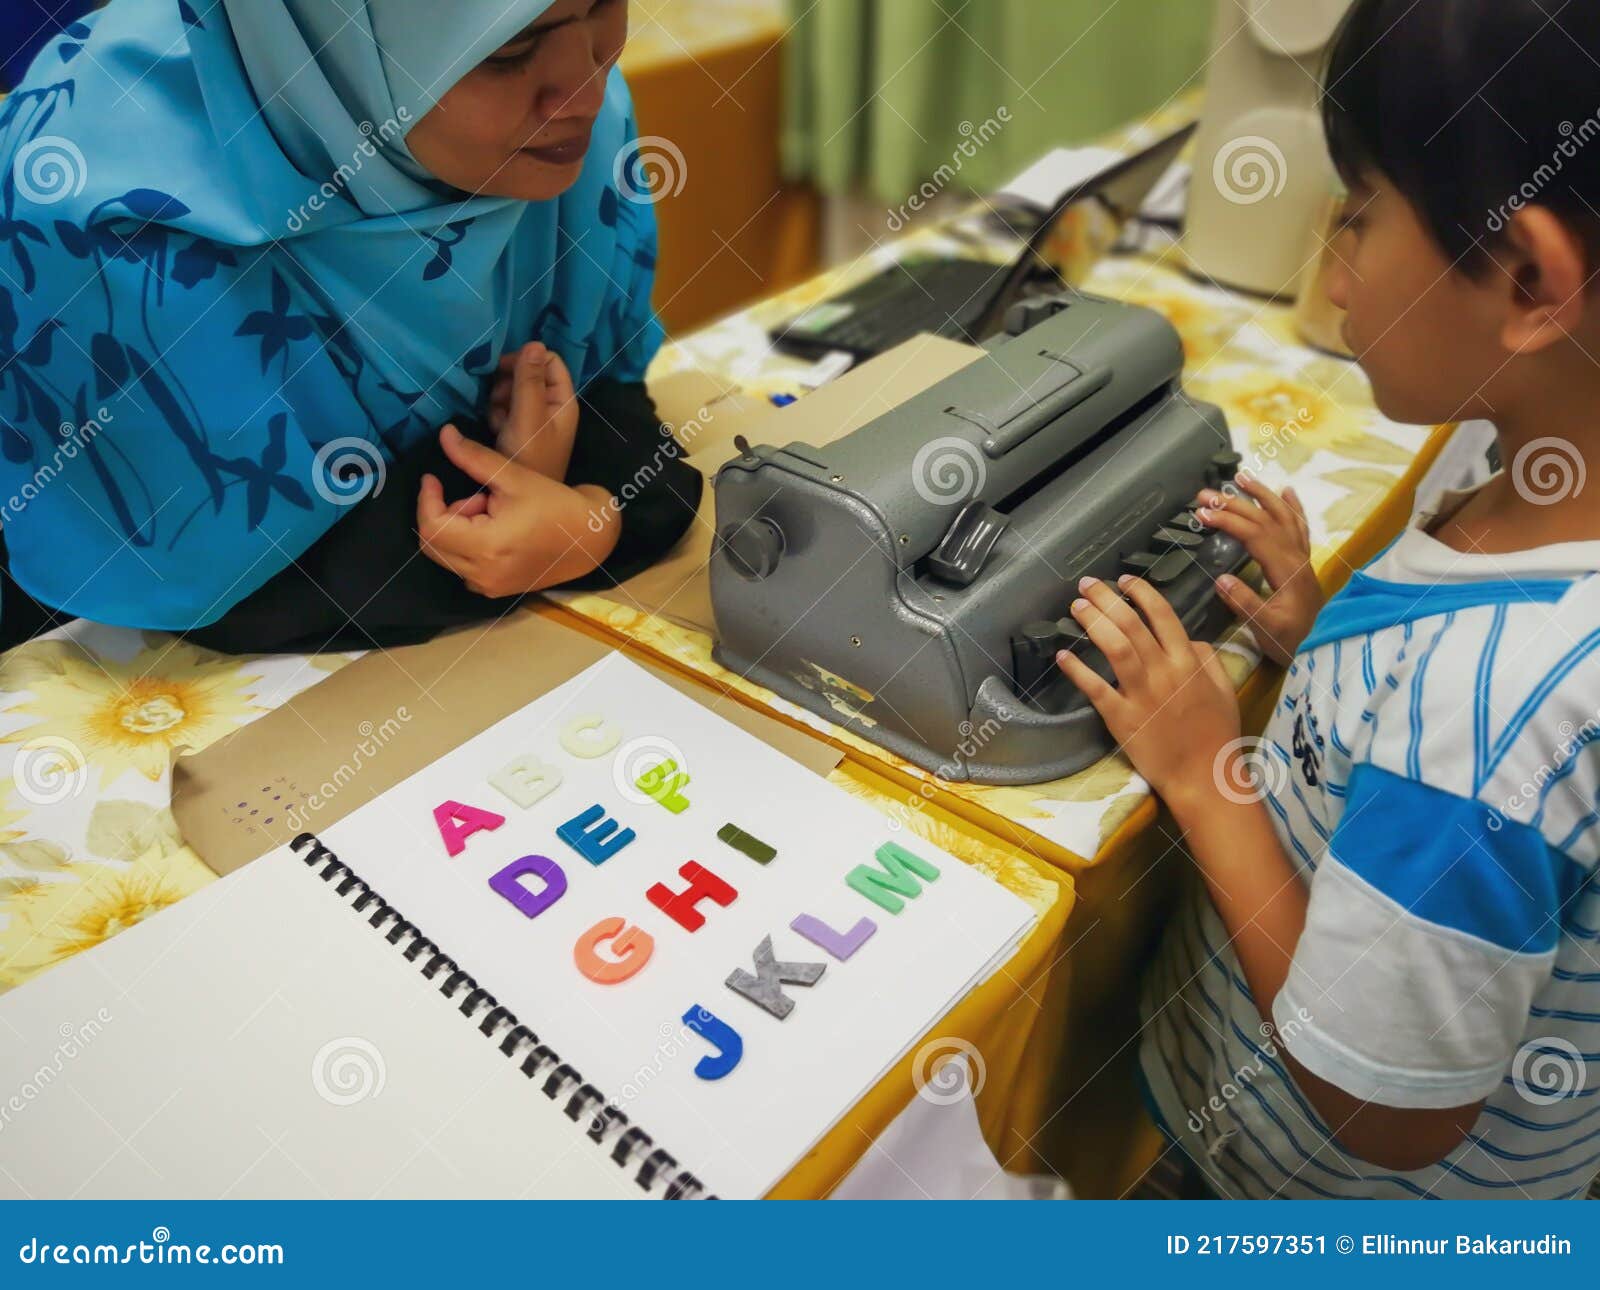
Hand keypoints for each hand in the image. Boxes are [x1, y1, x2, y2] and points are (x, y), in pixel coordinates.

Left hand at [416, 424, 617, 598]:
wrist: (591, 537)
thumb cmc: (556, 504)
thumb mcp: (513, 476)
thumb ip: (473, 458)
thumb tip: (444, 435)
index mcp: (486, 547)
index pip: (432, 527)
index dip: (427, 499)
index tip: (433, 477)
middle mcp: (482, 575)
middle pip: (432, 545)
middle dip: (444, 515)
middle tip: (477, 496)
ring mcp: (489, 587)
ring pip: (446, 557)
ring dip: (456, 531)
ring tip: (489, 512)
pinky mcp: (496, 590)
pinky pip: (463, 568)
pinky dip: (466, 548)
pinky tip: (492, 532)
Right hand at [487, 342, 578, 479]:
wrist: (517, 496)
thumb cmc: (528, 457)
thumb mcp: (528, 416)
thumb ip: (530, 380)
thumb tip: (534, 342)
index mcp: (562, 400)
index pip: (549, 360)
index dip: (526, 359)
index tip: (503, 369)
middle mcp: (551, 406)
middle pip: (528, 372)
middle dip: (509, 380)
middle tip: (498, 399)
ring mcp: (534, 418)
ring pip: (513, 389)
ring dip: (500, 398)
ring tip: (498, 418)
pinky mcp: (518, 429)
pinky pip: (505, 408)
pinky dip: (498, 413)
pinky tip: (495, 427)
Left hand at [1055, 574, 1242, 802]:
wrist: (1205, 777)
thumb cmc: (1216, 734)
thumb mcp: (1224, 689)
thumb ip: (1207, 658)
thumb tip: (1188, 638)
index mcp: (1188, 662)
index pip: (1163, 615)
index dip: (1141, 593)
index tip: (1125, 580)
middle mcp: (1164, 672)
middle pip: (1131, 624)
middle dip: (1107, 599)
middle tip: (1087, 584)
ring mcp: (1141, 694)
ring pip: (1114, 647)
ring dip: (1093, 622)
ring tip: (1077, 606)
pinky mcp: (1122, 718)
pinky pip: (1096, 688)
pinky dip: (1078, 670)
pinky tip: (1063, 654)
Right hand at [1194, 473, 1323, 666]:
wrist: (1323, 649)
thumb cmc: (1292, 642)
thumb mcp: (1266, 628)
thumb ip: (1245, 603)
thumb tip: (1220, 578)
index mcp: (1285, 570)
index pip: (1254, 535)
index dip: (1228, 521)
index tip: (1202, 514)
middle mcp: (1296, 558)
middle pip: (1265, 520)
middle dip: (1234, 503)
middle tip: (1205, 494)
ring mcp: (1302, 558)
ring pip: (1284, 517)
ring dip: (1263, 495)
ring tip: (1243, 477)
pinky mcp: (1303, 563)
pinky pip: (1299, 527)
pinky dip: (1293, 507)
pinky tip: (1286, 491)